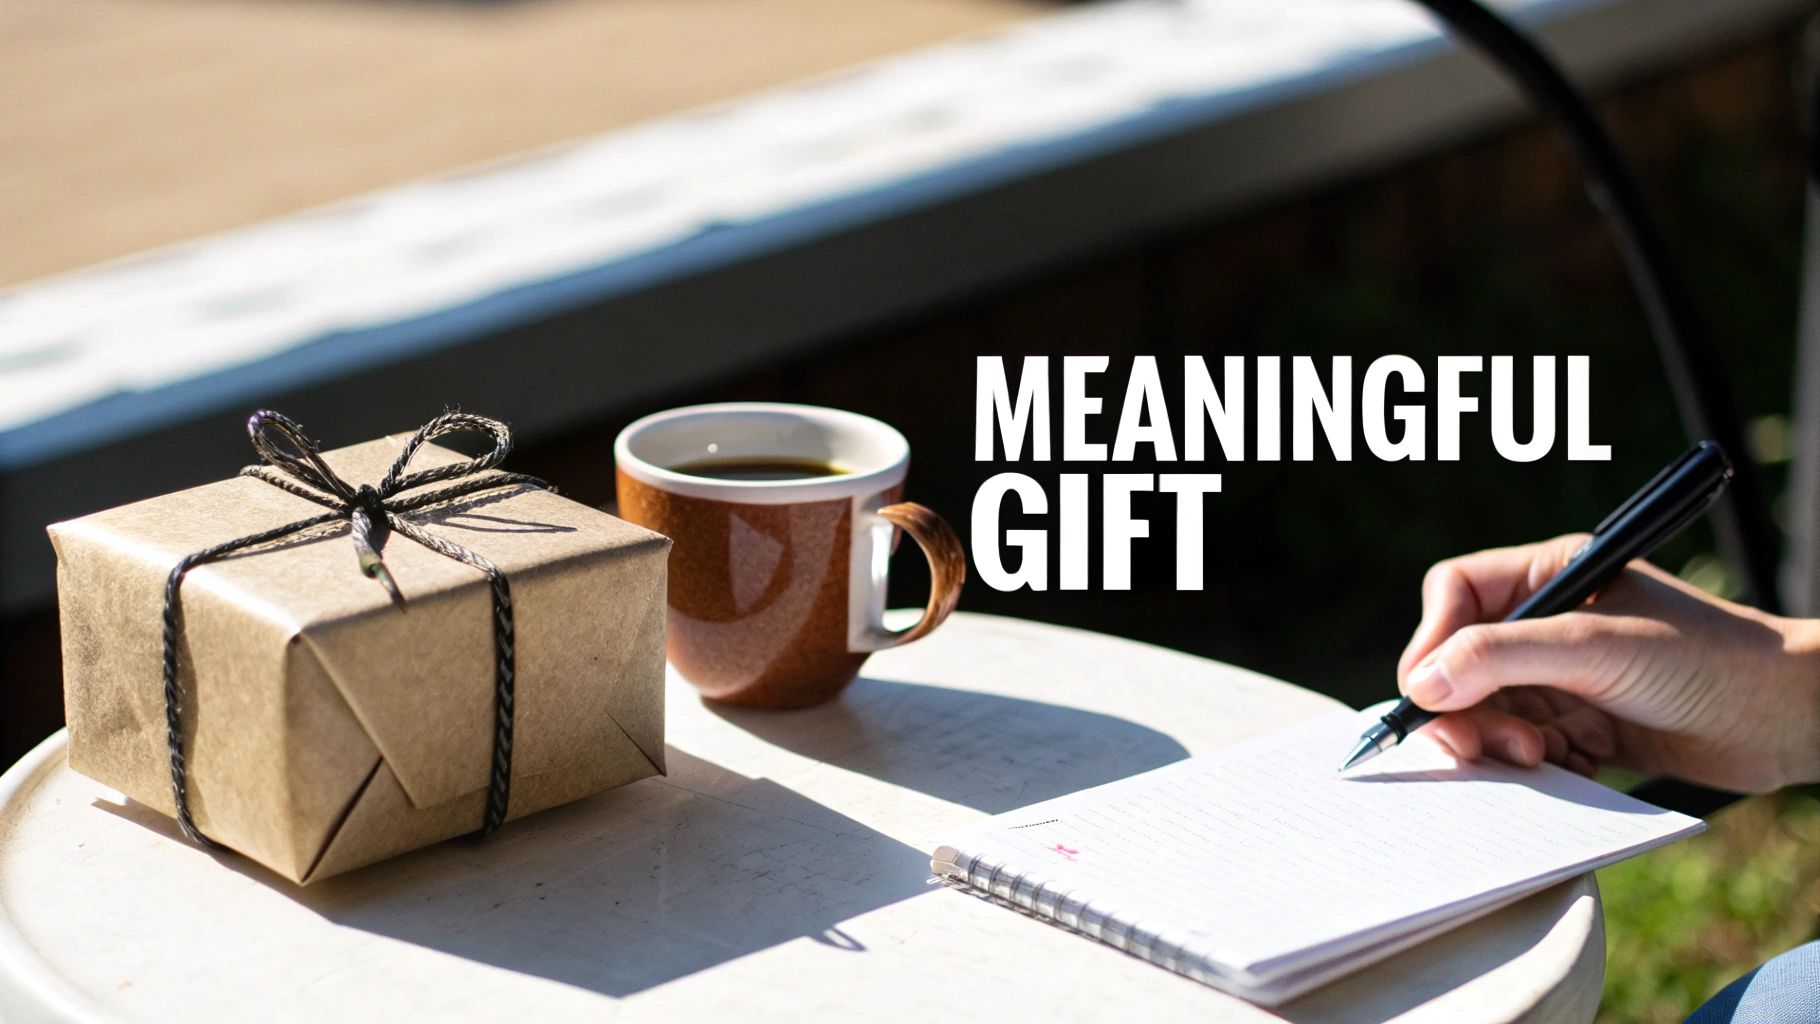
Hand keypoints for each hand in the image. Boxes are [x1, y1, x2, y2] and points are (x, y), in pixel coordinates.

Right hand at [1397, 534, 1819, 792]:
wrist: (1788, 718)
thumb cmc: (1705, 658)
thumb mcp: (1593, 646)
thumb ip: (1499, 656)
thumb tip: (1421, 683)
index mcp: (1550, 575)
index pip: (1455, 593)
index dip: (1431, 639)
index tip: (1426, 690)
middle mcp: (1548, 622)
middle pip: (1460, 662)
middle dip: (1466, 707)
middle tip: (1482, 746)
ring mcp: (1563, 676)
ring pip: (1486, 711)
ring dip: (1500, 740)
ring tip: (1542, 755)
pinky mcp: (1580, 726)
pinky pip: (1522, 747)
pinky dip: (1531, 764)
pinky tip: (1568, 765)